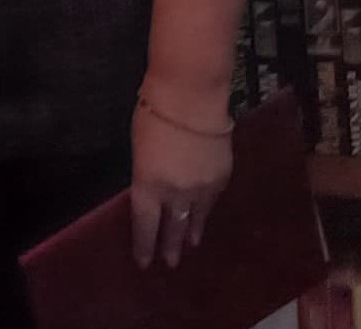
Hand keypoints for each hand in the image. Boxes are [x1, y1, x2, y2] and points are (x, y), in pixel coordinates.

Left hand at [129, 88, 232, 269]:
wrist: (192, 97)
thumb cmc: (153, 113)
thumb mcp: (139, 148)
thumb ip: (146, 174)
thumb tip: (153, 189)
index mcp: (148, 184)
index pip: (145, 223)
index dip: (144, 244)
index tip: (143, 262)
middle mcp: (176, 192)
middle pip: (172, 227)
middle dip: (169, 246)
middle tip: (169, 263)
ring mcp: (202, 187)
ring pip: (196, 218)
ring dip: (190, 232)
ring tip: (189, 245)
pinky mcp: (222, 177)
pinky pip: (211, 200)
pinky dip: (206, 210)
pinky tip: (204, 216)